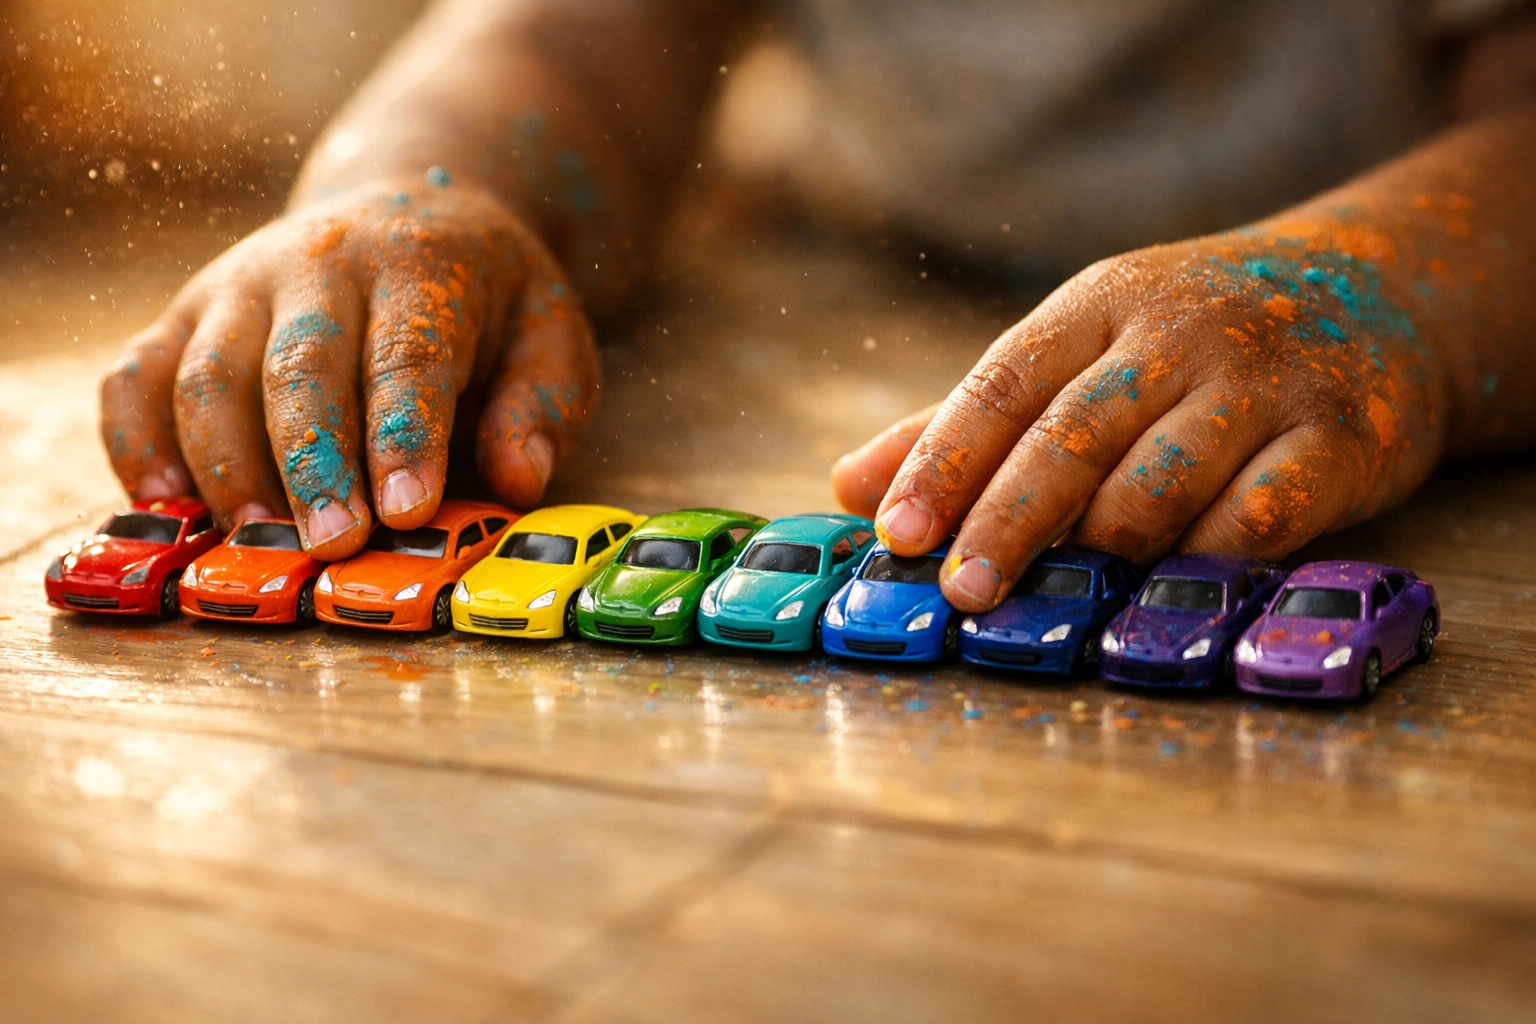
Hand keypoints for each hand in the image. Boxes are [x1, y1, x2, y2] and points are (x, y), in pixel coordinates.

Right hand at [100, 179, 595, 557]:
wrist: (406, 210)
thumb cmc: (483, 300)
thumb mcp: (548, 336)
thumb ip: (542, 406)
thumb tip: (519, 481)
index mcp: (418, 267)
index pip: (408, 355)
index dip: (404, 436)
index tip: (408, 512)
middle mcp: (318, 266)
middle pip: (299, 367)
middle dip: (312, 463)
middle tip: (329, 547)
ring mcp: (237, 287)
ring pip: (209, 374)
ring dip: (224, 465)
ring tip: (252, 542)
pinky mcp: (183, 315)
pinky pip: (137, 376)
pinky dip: (136, 442)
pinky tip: (164, 505)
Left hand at [832, 225, 1445, 610]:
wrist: (1375, 290)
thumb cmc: (1190, 341)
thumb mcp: (1081, 352)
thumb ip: (968, 422)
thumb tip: (849, 486)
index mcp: (1099, 305)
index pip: (1002, 384)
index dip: (942, 462)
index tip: (895, 535)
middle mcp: (1179, 334)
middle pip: (1071, 437)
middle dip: (1007, 522)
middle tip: (963, 593)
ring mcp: (1265, 382)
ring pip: (1159, 483)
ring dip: (1107, 544)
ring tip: (1080, 581)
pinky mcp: (1342, 436)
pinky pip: (1260, 515)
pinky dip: (1206, 555)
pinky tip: (1178, 574)